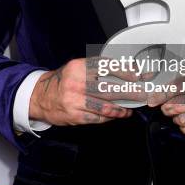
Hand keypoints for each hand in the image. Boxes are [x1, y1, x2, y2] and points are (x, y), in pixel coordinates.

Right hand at [29, 57, 145, 125]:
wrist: (41, 97)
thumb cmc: (64, 80)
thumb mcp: (77, 67)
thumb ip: (97, 68)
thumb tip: (125, 71)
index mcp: (78, 67)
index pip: (106, 67)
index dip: (124, 72)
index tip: (137, 76)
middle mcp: (76, 83)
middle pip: (109, 88)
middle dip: (130, 92)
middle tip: (143, 94)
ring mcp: (75, 101)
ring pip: (106, 105)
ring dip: (122, 108)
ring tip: (131, 107)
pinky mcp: (75, 116)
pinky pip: (98, 117)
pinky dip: (111, 116)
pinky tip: (118, 114)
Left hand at [148, 69, 184, 137]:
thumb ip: (183, 81)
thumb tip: (161, 91)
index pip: (179, 87)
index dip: (162, 95)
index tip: (152, 100)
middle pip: (178, 105)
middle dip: (167, 108)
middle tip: (166, 108)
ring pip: (183, 120)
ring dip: (176, 118)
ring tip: (181, 114)